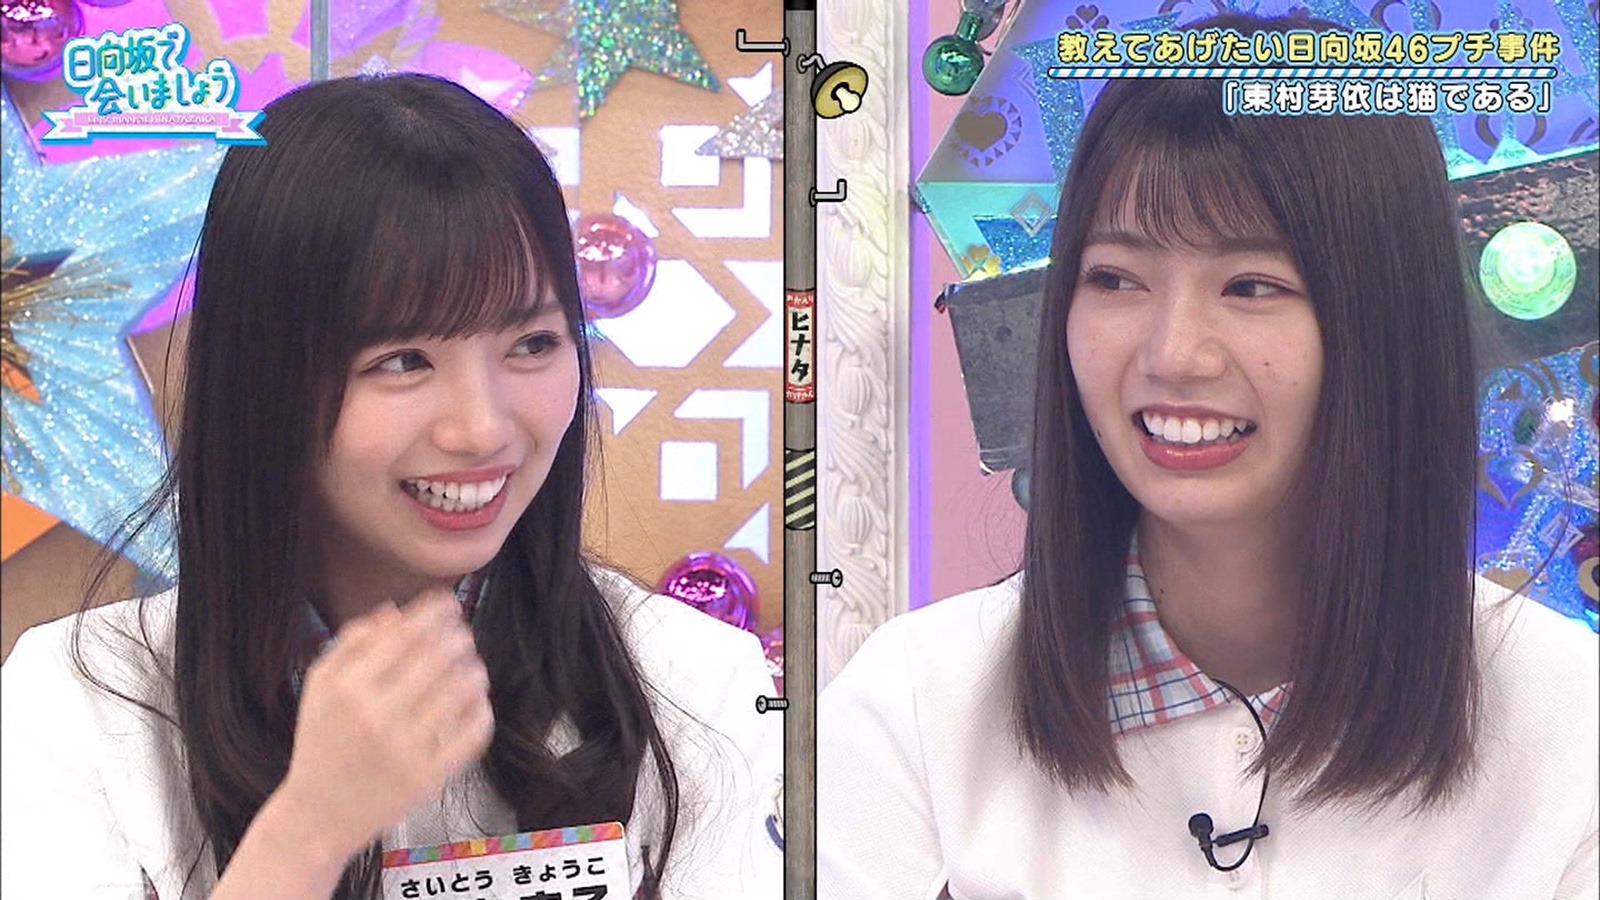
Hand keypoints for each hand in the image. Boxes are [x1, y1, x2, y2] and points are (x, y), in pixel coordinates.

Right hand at [277, 589, 493, 858]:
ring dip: (474, 669)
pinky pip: (473, 732)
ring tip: (471, 666)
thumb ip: (352, 642)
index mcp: (348, 688)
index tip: (449, 603)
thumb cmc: (322, 741)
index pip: (406, 634)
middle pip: (439, 656)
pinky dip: (481, 708)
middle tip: (464, 634)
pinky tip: (475, 700)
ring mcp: (406, 748)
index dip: (434, 612)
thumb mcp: (321, 687)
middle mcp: (377, 715)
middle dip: (459, 636)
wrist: (318, 815)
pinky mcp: (429, 777)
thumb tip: (395, 611)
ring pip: (462, 689)